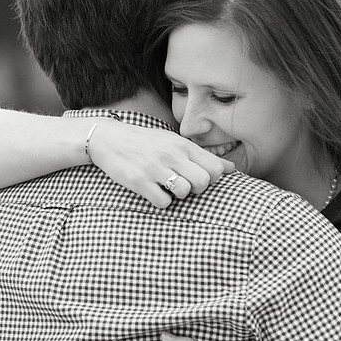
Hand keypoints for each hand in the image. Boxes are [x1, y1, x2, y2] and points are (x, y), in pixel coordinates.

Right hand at [89, 121, 234, 207]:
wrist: (109, 138)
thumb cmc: (147, 143)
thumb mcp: (175, 143)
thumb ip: (202, 156)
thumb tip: (232, 169)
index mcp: (182, 145)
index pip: (215, 168)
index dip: (212, 179)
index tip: (198, 177)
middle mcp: (171, 154)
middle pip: (203, 182)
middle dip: (198, 189)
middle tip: (185, 186)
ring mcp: (155, 168)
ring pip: (184, 192)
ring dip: (178, 195)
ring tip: (168, 188)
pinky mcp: (139, 181)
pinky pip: (163, 202)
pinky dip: (161, 201)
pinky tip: (154, 192)